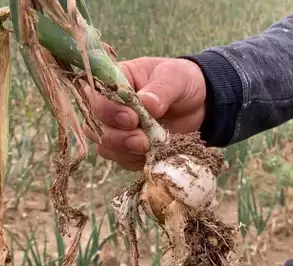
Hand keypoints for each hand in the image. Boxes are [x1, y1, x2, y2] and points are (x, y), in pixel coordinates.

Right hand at [84, 57, 206, 169]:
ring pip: (105, 146)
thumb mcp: (176, 77)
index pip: (96, 96)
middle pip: (94, 127)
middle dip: (117, 137)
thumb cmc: (181, 81)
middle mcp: (109, 106)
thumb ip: (161, 89)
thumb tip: (146, 103)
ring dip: (125, 151)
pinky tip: (153, 153)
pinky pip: (122, 160)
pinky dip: (136, 160)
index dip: (109, 110)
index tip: (132, 119)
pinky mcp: (127, 149)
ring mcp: (116, 129)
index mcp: (114, 81)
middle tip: (142, 140)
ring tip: (150, 147)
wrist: (197, 104)